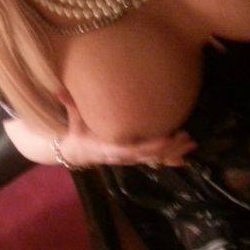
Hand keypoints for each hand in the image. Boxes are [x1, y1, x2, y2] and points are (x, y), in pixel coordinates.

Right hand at [58, 92, 197, 167]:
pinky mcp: (133, 158)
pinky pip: (153, 160)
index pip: (131, 149)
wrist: (74, 152)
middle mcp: (121, 156)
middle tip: (186, 137)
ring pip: (154, 159)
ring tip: (191, 142)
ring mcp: (129, 158)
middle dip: (168, 148)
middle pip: (149, 155)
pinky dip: (169, 159)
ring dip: (173, 152)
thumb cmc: (76, 133)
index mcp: (108, 148)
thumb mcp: (73, 120)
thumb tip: (58, 90)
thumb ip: (70, 104)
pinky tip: (185, 157)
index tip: (165, 139)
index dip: (149, 146)